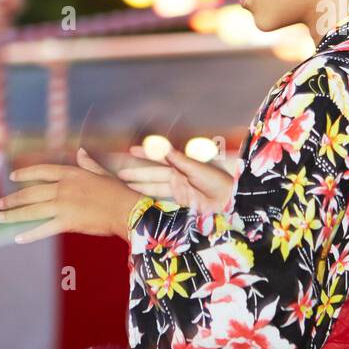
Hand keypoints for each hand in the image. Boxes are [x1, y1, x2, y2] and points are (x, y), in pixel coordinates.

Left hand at [0, 148, 144, 243]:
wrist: (127, 210)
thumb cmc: (118, 192)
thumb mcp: (102, 173)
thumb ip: (88, 163)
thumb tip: (80, 152)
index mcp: (72, 174)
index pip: (42, 171)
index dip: (25, 174)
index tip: (13, 177)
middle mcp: (63, 188)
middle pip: (32, 192)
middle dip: (14, 198)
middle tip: (0, 203)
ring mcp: (63, 205)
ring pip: (32, 210)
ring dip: (14, 214)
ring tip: (1, 217)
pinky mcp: (67, 222)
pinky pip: (44, 228)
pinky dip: (30, 234)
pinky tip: (18, 238)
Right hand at [117, 143, 234, 214]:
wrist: (229, 200)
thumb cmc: (217, 181)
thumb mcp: (196, 168)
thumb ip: (178, 159)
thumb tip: (162, 148)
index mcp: (183, 164)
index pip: (160, 158)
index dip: (146, 154)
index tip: (131, 151)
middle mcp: (179, 175)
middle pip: (154, 174)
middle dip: (137, 173)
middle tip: (119, 174)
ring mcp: (179, 188)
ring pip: (155, 186)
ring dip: (140, 186)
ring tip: (124, 185)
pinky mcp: (180, 201)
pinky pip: (162, 198)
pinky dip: (151, 198)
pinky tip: (139, 198)